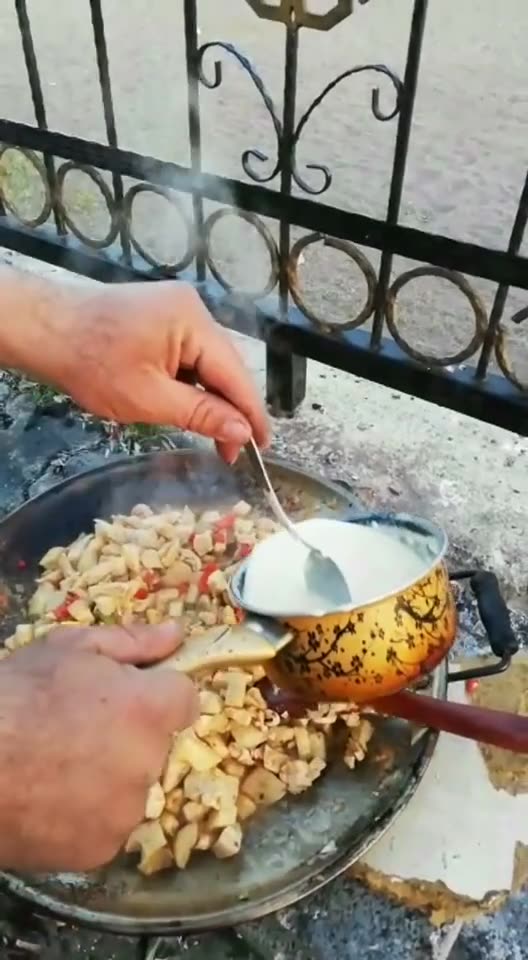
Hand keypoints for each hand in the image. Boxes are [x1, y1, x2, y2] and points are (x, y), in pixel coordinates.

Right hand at [0, 622, 197, 871]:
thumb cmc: (16, 696)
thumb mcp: (70, 648)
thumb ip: (134, 642)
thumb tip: (177, 633)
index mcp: (149, 709)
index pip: (185, 701)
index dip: (156, 696)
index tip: (125, 699)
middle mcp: (148, 762)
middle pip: (157, 746)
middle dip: (130, 737)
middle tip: (78, 731)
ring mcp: (126, 812)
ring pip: (133, 788)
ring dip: (109, 778)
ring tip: (56, 767)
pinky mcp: (102, 849)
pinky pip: (108, 825)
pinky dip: (86, 815)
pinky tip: (50, 798)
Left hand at [57, 281, 269, 463]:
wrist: (45, 330)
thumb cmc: (91, 365)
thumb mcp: (149, 399)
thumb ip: (202, 414)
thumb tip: (243, 432)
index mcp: (193, 322)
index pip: (235, 374)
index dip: (251, 413)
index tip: (262, 448)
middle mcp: (193, 308)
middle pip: (225, 367)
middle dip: (231, 410)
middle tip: (234, 452)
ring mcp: (177, 310)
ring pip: (208, 363)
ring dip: (212, 399)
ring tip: (216, 437)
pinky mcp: (162, 317)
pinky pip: (189, 355)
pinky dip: (193, 384)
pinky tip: (193, 409)